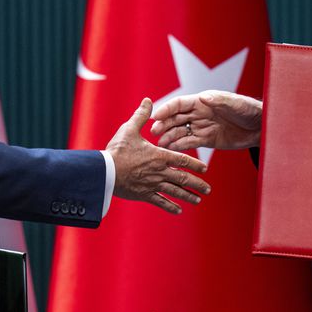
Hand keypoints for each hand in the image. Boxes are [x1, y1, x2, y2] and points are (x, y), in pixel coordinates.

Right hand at [106, 98, 210, 214]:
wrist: (103, 171)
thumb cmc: (117, 149)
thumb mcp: (129, 129)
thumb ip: (141, 115)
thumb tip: (148, 100)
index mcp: (159, 155)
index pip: (182, 160)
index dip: (195, 164)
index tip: (205, 169)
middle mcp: (159, 171)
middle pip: (183, 179)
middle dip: (197, 184)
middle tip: (208, 190)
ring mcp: (152, 184)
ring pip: (174, 192)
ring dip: (188, 196)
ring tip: (198, 200)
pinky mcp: (143, 194)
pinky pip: (160, 201)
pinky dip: (170, 206)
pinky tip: (178, 210)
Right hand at [150, 90, 262, 150]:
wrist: (262, 127)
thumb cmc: (250, 110)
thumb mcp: (236, 104)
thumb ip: (220, 101)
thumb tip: (204, 98)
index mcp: (203, 101)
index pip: (179, 103)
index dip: (167, 109)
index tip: (156, 116)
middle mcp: (199, 113)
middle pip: (176, 118)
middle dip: (164, 125)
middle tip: (154, 133)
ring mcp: (202, 126)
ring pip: (180, 131)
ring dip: (169, 137)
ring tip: (159, 145)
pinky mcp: (207, 139)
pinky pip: (190, 142)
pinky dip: (179, 146)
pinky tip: (171, 151)